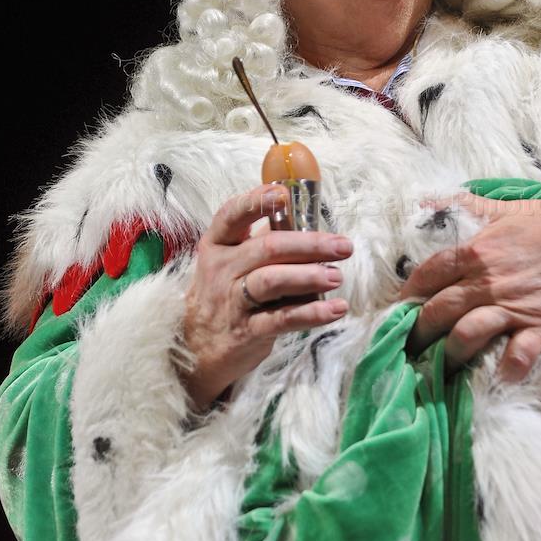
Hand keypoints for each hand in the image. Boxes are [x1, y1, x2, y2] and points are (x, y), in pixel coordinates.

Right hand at [181, 185, 352, 413]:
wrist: (197, 346)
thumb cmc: (226, 292)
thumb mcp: (234, 261)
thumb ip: (265, 239)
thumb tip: (307, 217)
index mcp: (219, 243)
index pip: (231, 214)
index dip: (256, 201)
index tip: (283, 194)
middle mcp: (222, 268)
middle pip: (266, 248)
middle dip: (309, 245)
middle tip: (343, 246)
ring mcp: (233, 300)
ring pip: (272, 281)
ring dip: (309, 276)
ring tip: (337, 277)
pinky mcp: (247, 330)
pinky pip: (282, 319)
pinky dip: (312, 313)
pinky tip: (336, 309)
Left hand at [398, 193, 540, 382]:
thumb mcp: (506, 208)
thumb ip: (464, 207)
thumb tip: (426, 201)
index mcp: (476, 251)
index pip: (427, 276)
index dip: (407, 296)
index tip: (397, 311)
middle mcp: (488, 281)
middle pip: (438, 311)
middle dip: (417, 332)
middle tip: (407, 348)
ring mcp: (515, 306)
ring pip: (466, 335)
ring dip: (449, 355)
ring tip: (440, 368)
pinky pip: (518, 354)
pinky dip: (506, 369)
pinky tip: (498, 378)